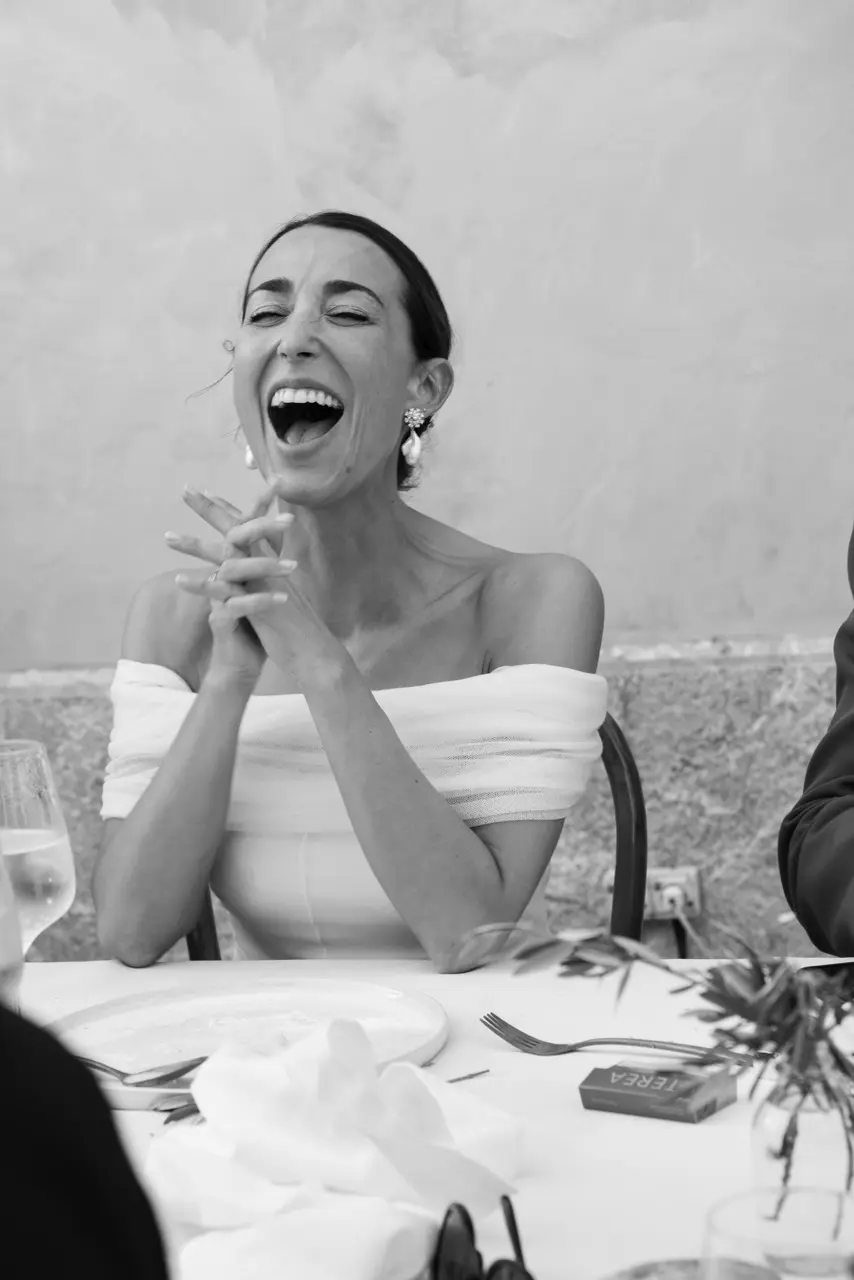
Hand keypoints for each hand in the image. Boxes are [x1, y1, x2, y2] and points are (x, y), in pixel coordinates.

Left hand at [169, 483, 352, 690]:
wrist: (312, 651)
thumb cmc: (293, 626)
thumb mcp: (276, 594)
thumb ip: (263, 577)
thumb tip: (252, 568)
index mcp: (269, 561)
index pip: (246, 527)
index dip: (227, 509)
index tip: (206, 492)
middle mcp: (267, 565)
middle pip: (236, 529)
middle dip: (209, 509)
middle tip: (185, 490)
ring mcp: (263, 582)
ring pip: (226, 555)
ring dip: (194, 545)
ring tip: (167, 537)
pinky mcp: (258, 603)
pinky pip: (225, 590)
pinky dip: (201, 585)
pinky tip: (179, 580)